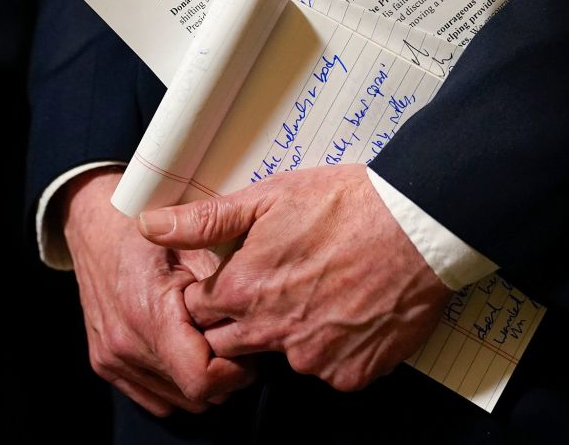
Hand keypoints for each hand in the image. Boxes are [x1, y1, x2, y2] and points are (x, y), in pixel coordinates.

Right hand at [62, 169, 254, 415]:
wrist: (95, 225)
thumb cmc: (147, 228)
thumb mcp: (194, 241)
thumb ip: (224, 282)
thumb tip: (257, 317)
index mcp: (149, 315)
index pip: (202, 380)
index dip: (235, 369)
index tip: (245, 342)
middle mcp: (126, 345)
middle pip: (195, 396)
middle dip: (223, 372)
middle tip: (230, 332)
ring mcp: (112, 358)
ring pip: (177, 401)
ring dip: (199, 376)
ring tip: (206, 334)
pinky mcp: (105, 363)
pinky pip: (154, 397)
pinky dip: (175, 380)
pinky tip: (183, 345)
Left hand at [140, 165, 451, 391]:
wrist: (418, 227)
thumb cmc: (349, 205)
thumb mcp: (270, 196)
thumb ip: (206, 220)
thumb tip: (150, 226)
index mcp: (244, 290)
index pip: (199, 312)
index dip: (215, 292)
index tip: (238, 276)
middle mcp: (272, 332)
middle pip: (232, 344)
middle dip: (245, 319)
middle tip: (280, 285)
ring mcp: (314, 358)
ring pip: (284, 357)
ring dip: (294, 334)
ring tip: (323, 292)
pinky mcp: (351, 373)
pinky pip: (331, 370)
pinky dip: (336, 348)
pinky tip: (350, 311)